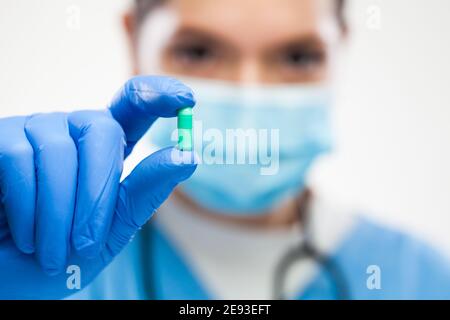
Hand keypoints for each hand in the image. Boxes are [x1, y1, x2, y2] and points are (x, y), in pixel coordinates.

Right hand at [0, 76, 196, 298]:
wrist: (13, 278)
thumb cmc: (65, 254)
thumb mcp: (113, 230)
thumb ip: (145, 192)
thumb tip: (187, 156)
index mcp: (108, 149)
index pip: (134, 107)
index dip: (158, 96)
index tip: (185, 99)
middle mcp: (75, 130)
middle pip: (103, 130)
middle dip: (98, 193)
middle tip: (86, 244)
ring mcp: (37, 131)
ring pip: (60, 151)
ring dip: (59, 213)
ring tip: (53, 253)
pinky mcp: (1, 139)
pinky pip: (19, 160)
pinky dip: (27, 209)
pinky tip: (26, 236)